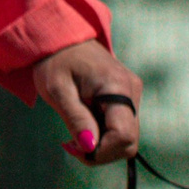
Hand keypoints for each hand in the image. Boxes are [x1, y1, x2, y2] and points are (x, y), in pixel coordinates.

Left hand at [33, 40, 140, 165]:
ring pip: (126, 138)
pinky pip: (122, 128)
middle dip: (101, 151)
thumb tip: (90, 147)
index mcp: (117, 87)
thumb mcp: (57, 91)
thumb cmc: (56, 61)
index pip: (124, 136)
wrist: (62, 37)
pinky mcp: (128, 98)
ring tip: (76, 132)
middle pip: (129, 142)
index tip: (75, 148)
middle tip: (72, 144)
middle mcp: (132, 91)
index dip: (102, 152)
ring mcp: (132, 94)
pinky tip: (85, 124)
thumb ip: (75, 119)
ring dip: (101, 144)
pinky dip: (104, 135)